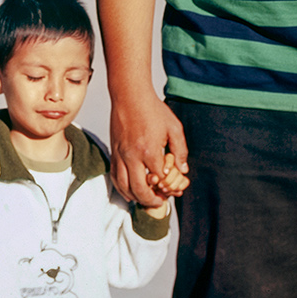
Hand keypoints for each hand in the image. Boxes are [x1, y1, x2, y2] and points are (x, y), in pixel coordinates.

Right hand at [109, 89, 188, 209]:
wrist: (130, 96)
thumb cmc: (153, 109)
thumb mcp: (174, 128)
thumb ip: (180, 150)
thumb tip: (182, 170)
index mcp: (149, 150)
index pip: (159, 179)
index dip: (167, 186)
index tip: (172, 187)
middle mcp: (132, 156)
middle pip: (139, 189)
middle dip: (151, 200)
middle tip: (159, 202)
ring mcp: (120, 155)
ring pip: (123, 186)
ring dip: (135, 197)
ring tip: (145, 199)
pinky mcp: (113, 152)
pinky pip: (114, 176)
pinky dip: (121, 188)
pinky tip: (130, 190)